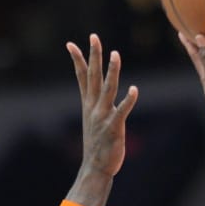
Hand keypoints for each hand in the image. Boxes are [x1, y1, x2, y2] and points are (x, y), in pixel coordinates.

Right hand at [67, 33, 139, 176]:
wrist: (96, 168)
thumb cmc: (97, 146)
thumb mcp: (93, 121)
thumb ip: (96, 106)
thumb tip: (95, 96)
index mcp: (88, 105)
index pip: (82, 77)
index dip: (77, 60)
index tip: (70, 44)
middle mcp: (94, 107)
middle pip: (93, 76)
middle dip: (94, 56)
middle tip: (94, 37)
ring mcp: (103, 117)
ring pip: (108, 89)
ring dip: (111, 71)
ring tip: (115, 54)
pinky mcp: (114, 128)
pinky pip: (122, 111)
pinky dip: (128, 100)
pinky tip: (134, 89)